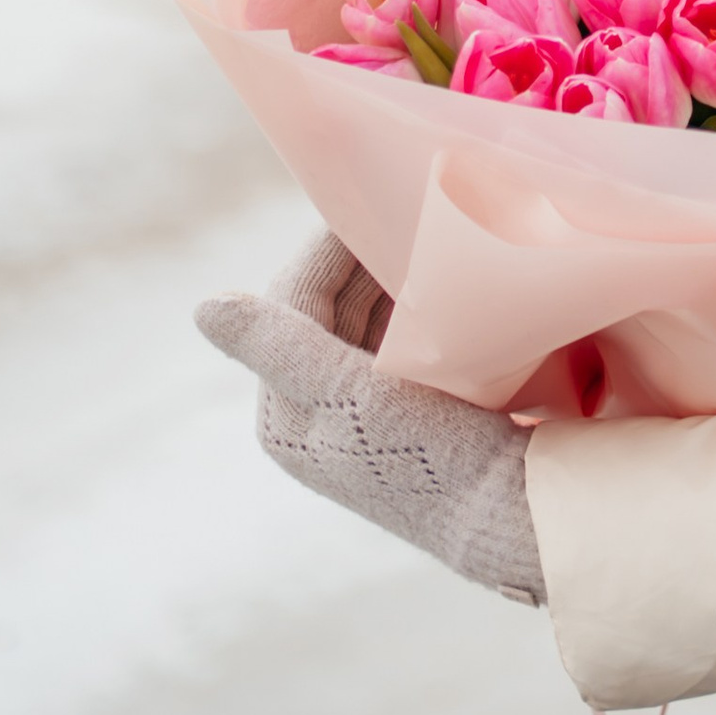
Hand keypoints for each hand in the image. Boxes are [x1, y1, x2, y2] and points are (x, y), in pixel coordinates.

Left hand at [195, 229, 543, 602]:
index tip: (369, 198)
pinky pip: (404, 339)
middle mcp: (318, 416)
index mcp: (286, 416)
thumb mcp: (347, 398)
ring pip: (366, 319)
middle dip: (361, 258)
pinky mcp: (416, 414)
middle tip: (408, 208)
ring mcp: (368, 416)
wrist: (512, 516)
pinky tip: (452, 282)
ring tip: (432, 237)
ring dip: (393, 277)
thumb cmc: (426, 457)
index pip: (290, 302)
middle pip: (328, 307)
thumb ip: (280, 345)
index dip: (324, 247)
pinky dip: (420, 306)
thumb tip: (202, 305)